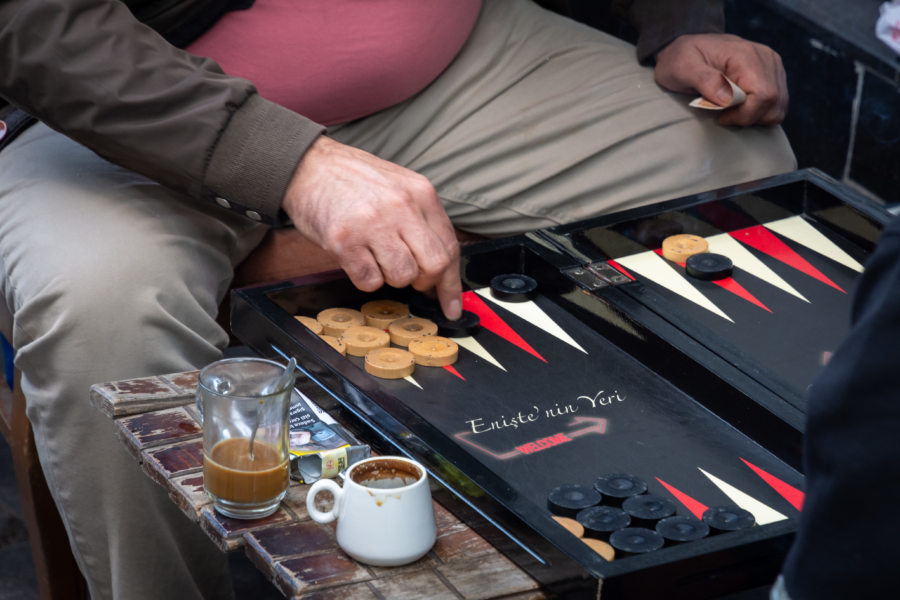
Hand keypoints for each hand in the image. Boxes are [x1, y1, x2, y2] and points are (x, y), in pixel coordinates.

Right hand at [282, 136, 462, 319]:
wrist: (309, 165)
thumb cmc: (354, 180)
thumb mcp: (400, 187)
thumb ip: (422, 221)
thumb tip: (440, 267)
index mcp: (421, 193)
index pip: (450, 247)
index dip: (452, 283)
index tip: (451, 306)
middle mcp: (401, 207)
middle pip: (434, 265)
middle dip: (424, 282)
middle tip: (411, 278)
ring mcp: (373, 224)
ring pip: (402, 276)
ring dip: (391, 277)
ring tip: (376, 257)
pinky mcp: (345, 240)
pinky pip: (369, 280)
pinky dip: (366, 278)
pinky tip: (358, 259)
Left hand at [654, 33, 787, 126]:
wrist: (687, 50)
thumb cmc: (681, 59)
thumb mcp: (683, 68)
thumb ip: (705, 80)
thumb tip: (727, 98)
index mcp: (746, 56)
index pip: (764, 95)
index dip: (744, 115)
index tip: (721, 117)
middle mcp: (766, 59)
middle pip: (774, 103)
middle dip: (748, 118)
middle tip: (724, 115)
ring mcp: (772, 67)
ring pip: (778, 107)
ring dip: (755, 117)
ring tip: (731, 111)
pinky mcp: (773, 76)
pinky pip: (777, 104)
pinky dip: (760, 114)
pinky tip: (740, 109)